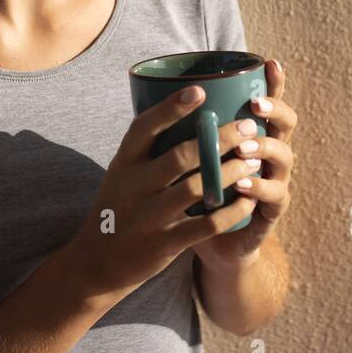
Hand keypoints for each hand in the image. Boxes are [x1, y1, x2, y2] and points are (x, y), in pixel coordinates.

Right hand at [62, 84, 266, 307]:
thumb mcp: (121, 173)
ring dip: (232, 172)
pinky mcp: (166, 243)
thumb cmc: (119, 207)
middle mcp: (135, 186)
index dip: (171, 107)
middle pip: (182, 155)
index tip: (200, 90)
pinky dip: (232, 211)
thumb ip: (147, 149)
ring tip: (254, 159)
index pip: (145, 127)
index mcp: (123, 163)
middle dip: (220, 138)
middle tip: (248, 126)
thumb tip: (182, 107)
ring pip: (199, 188)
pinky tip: (250, 200)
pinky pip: (206, 225)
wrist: (97, 262)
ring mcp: (150, 216)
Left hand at [191, 58, 296, 272]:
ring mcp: (274, 180)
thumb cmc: (196, 193)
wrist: (211, 244)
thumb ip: (182, 130)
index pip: (268, 101)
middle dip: (275, 110)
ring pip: (284, 157)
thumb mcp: (187, 159)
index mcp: (251, 133)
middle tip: (254, 106)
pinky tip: (243, 186)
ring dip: (266, 148)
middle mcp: (268, 152)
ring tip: (244, 146)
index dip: (275, 83)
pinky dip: (258, 189)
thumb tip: (149, 89)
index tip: (270, 63)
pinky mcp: (270, 211)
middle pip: (286, 123)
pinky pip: (274, 197)